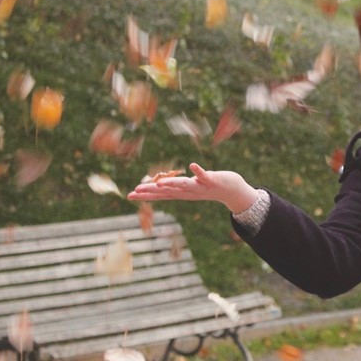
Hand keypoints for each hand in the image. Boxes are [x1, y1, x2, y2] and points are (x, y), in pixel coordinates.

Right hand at [127, 163, 258, 214]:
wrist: (231, 191)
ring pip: (183, 185)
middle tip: (135, 191)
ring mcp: (200, 187)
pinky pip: (204, 175)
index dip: (145, 195)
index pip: (161, 195)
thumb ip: (174, 187)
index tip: (129, 195)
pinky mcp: (212, 180)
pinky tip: (192, 165)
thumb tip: (158, 186)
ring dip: (172, 184)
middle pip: (167, 191)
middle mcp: (188, 192)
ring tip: (159, 183)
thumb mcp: (188, 188)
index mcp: (182, 193)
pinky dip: (198, 171)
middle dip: (151, 191)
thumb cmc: (208, 186)